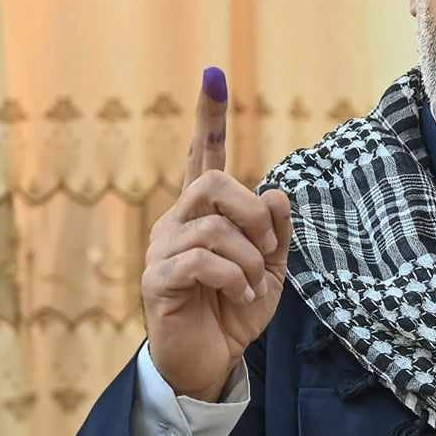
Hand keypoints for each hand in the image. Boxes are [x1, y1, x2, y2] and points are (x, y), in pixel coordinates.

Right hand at [140, 67, 292, 401]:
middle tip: (266, 247)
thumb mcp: (270, 270)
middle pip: (212, 181)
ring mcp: (163, 250)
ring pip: (212, 225)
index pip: (200, 156)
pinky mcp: (158, 280)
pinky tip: (240, 295)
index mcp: (204, 215)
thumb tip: (277, 193)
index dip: (208, 117)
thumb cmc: (234, 311)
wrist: (208, 361)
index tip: (214, 74)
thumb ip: (275, 233)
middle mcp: (176, 222)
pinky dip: (233, 277)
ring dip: (248, 256)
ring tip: (253, 284)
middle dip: (251, 212)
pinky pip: (201, 261)